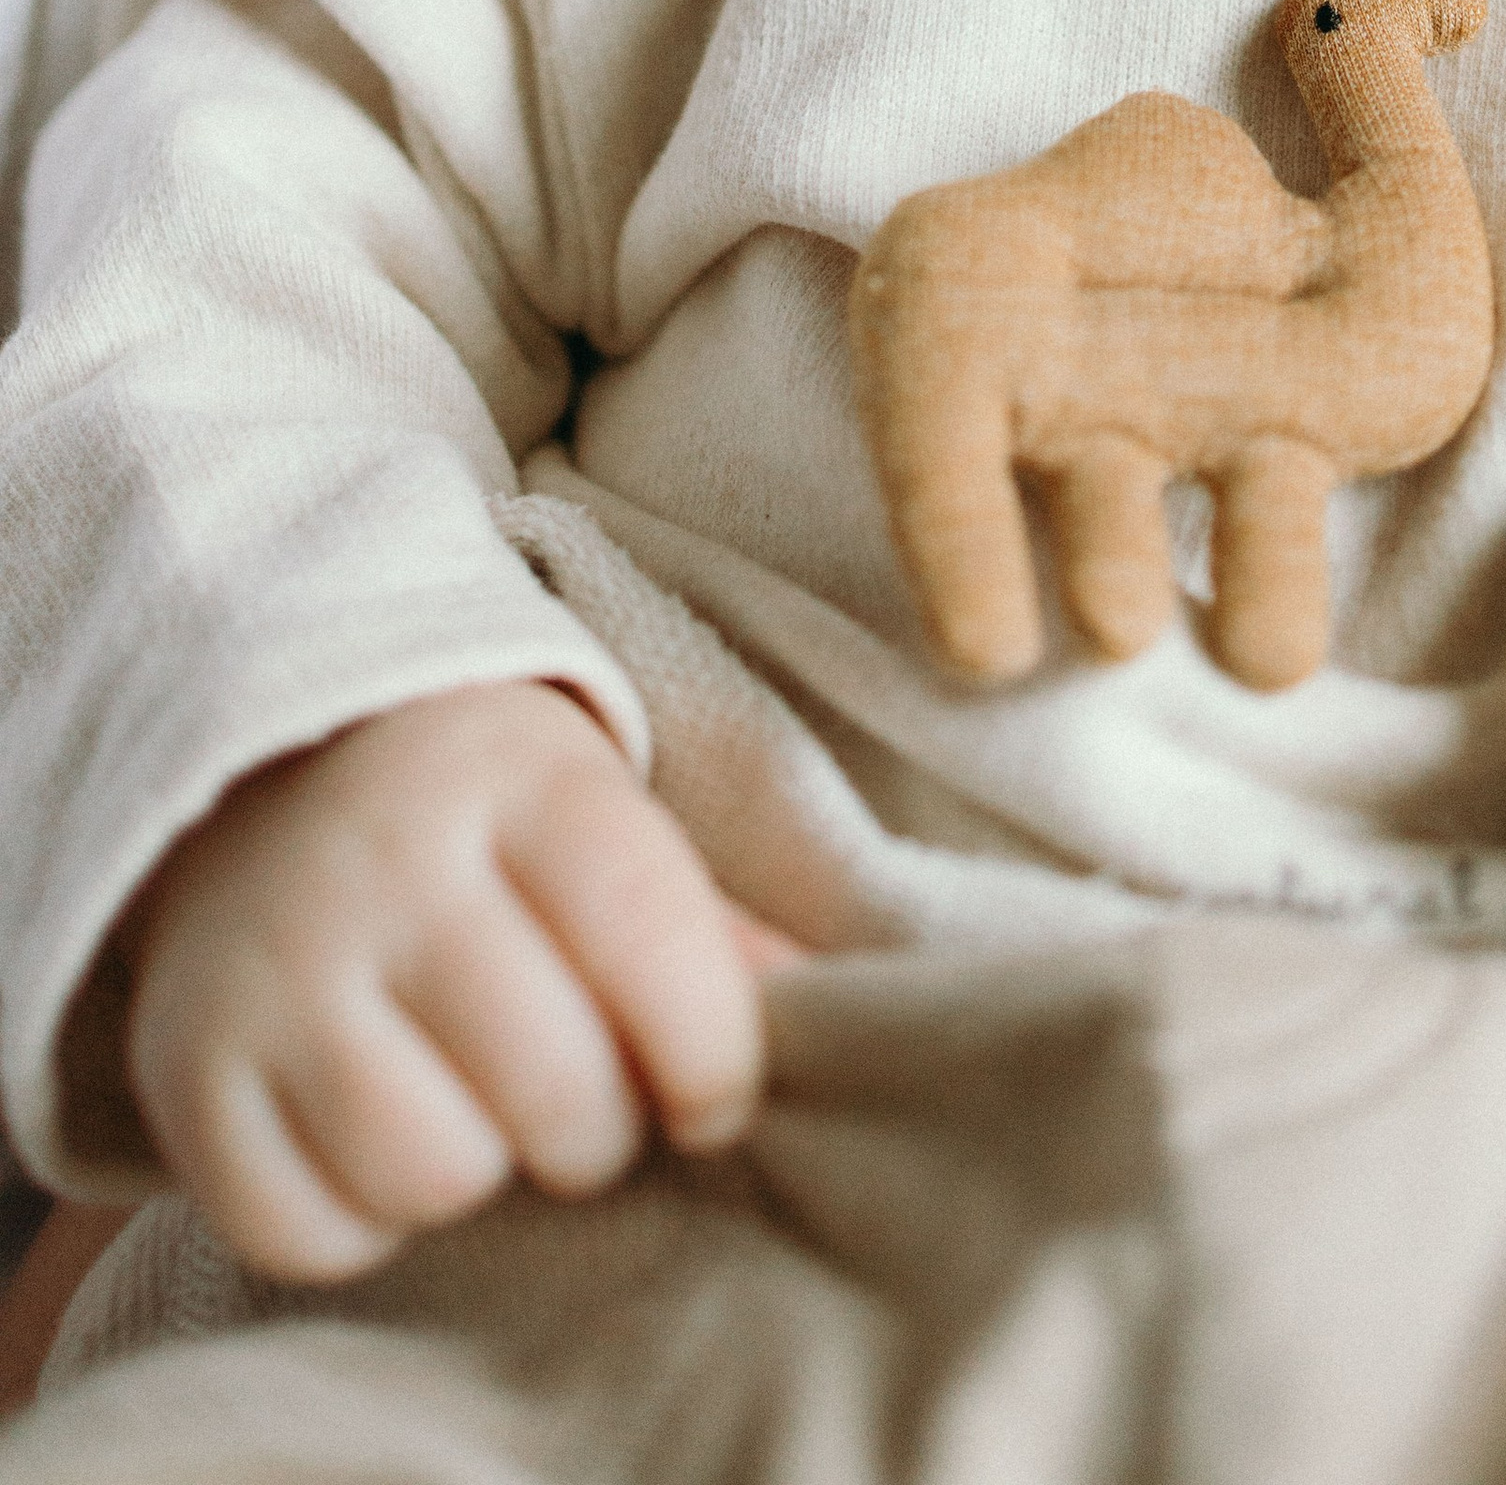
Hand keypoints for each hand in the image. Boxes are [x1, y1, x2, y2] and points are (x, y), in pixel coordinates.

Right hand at [125, 680, 768, 1281]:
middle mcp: (387, 862)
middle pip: (554, 1091)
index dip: (713, 1055)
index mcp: (522, 781)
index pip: (649, 938)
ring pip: (432, 1175)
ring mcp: (276, 965)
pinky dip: (356, 1222)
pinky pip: (305, 1233)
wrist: (267, 769)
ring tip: (475, 1106)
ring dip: (478, 1173)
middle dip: (598, 1130)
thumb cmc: (488, 823)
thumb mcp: (604, 820)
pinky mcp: (186, 1065)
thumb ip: (708, 929)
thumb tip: (824, 1018)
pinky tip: (372, 1133)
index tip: (713, 1092)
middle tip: (579, 1096)